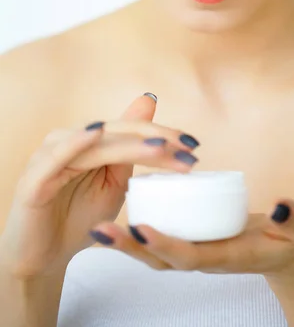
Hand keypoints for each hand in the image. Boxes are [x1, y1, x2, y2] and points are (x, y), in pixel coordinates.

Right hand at [0, 94, 199, 278]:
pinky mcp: (35, 177)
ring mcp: (49, 156)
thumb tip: (149, 100)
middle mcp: (67, 139)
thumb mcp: (114, 181)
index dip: (163, 133)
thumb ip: (131, 148)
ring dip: (130, 143)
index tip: (195, 144)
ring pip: (97, 142)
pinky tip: (98, 132)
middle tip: (189, 147)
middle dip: (156, 138)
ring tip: (161, 148)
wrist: (44, 256)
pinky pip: (57, 155)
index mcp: (87, 139)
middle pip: (118, 131)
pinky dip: (76, 141)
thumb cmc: (79, 217)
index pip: (130, 129)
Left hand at [87, 198, 293, 282]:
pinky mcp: (197, 239)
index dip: (165, 244)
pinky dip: (141, 229)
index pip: (192, 256)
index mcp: (231, 256)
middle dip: (132, 248)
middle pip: (163, 260)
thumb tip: (281, 207)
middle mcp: (209, 256)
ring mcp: (201, 249)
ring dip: (129, 242)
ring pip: (158, 253)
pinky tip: (125, 208)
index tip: (141, 229)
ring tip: (100, 227)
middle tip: (100, 231)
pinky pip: (164, 237)